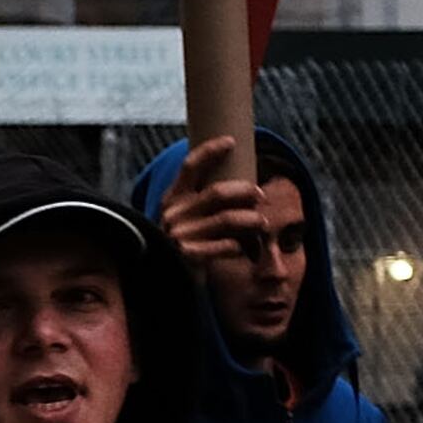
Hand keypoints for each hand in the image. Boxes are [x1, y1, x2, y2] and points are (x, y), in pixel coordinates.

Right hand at [156, 133, 264, 272]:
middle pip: (217, 193)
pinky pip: (226, 246)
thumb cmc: (180, 245)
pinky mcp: (189, 256)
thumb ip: (199, 202)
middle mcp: (173, 214)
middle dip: (245, 191)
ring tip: (261, 223)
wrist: (161, 280)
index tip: (231, 142)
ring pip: (227, 219)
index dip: (210, 151)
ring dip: (251, 219)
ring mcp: (179, 235)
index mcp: (171, 199)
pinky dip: (238, 245)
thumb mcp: (182, 219)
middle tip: (260, 195)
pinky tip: (242, 247)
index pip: (190, 167)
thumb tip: (239, 185)